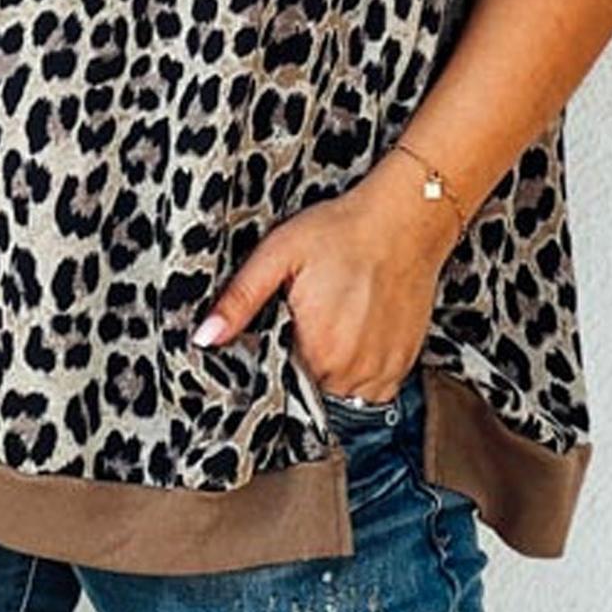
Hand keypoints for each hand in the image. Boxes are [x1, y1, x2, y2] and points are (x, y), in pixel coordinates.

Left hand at [191, 153, 463, 400]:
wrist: (406, 218)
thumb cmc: (342, 230)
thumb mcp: (279, 254)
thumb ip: (240, 299)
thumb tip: (205, 338)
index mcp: (316, 349)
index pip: (278, 382)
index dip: (272, 360)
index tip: (279, 334)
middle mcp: (350, 371)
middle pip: (309, 388)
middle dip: (301, 363)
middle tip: (307, 320)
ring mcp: (381, 370)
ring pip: (341, 394)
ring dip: (331, 371)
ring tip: (332, 324)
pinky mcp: (403, 363)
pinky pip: (372, 390)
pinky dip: (360, 371)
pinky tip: (355, 333)